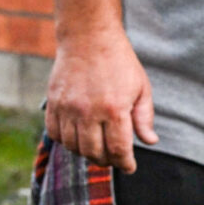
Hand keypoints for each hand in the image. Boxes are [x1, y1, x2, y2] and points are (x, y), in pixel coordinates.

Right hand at [44, 31, 158, 172]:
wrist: (88, 37)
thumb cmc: (119, 62)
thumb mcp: (141, 87)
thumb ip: (144, 117)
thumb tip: (150, 142)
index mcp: (114, 109)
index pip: (118, 150)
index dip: (125, 163)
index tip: (129, 167)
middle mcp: (88, 112)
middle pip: (94, 153)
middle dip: (107, 161)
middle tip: (114, 159)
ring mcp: (68, 108)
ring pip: (73, 147)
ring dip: (86, 153)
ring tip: (97, 148)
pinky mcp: (53, 103)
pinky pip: (55, 134)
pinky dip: (66, 141)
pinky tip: (78, 137)